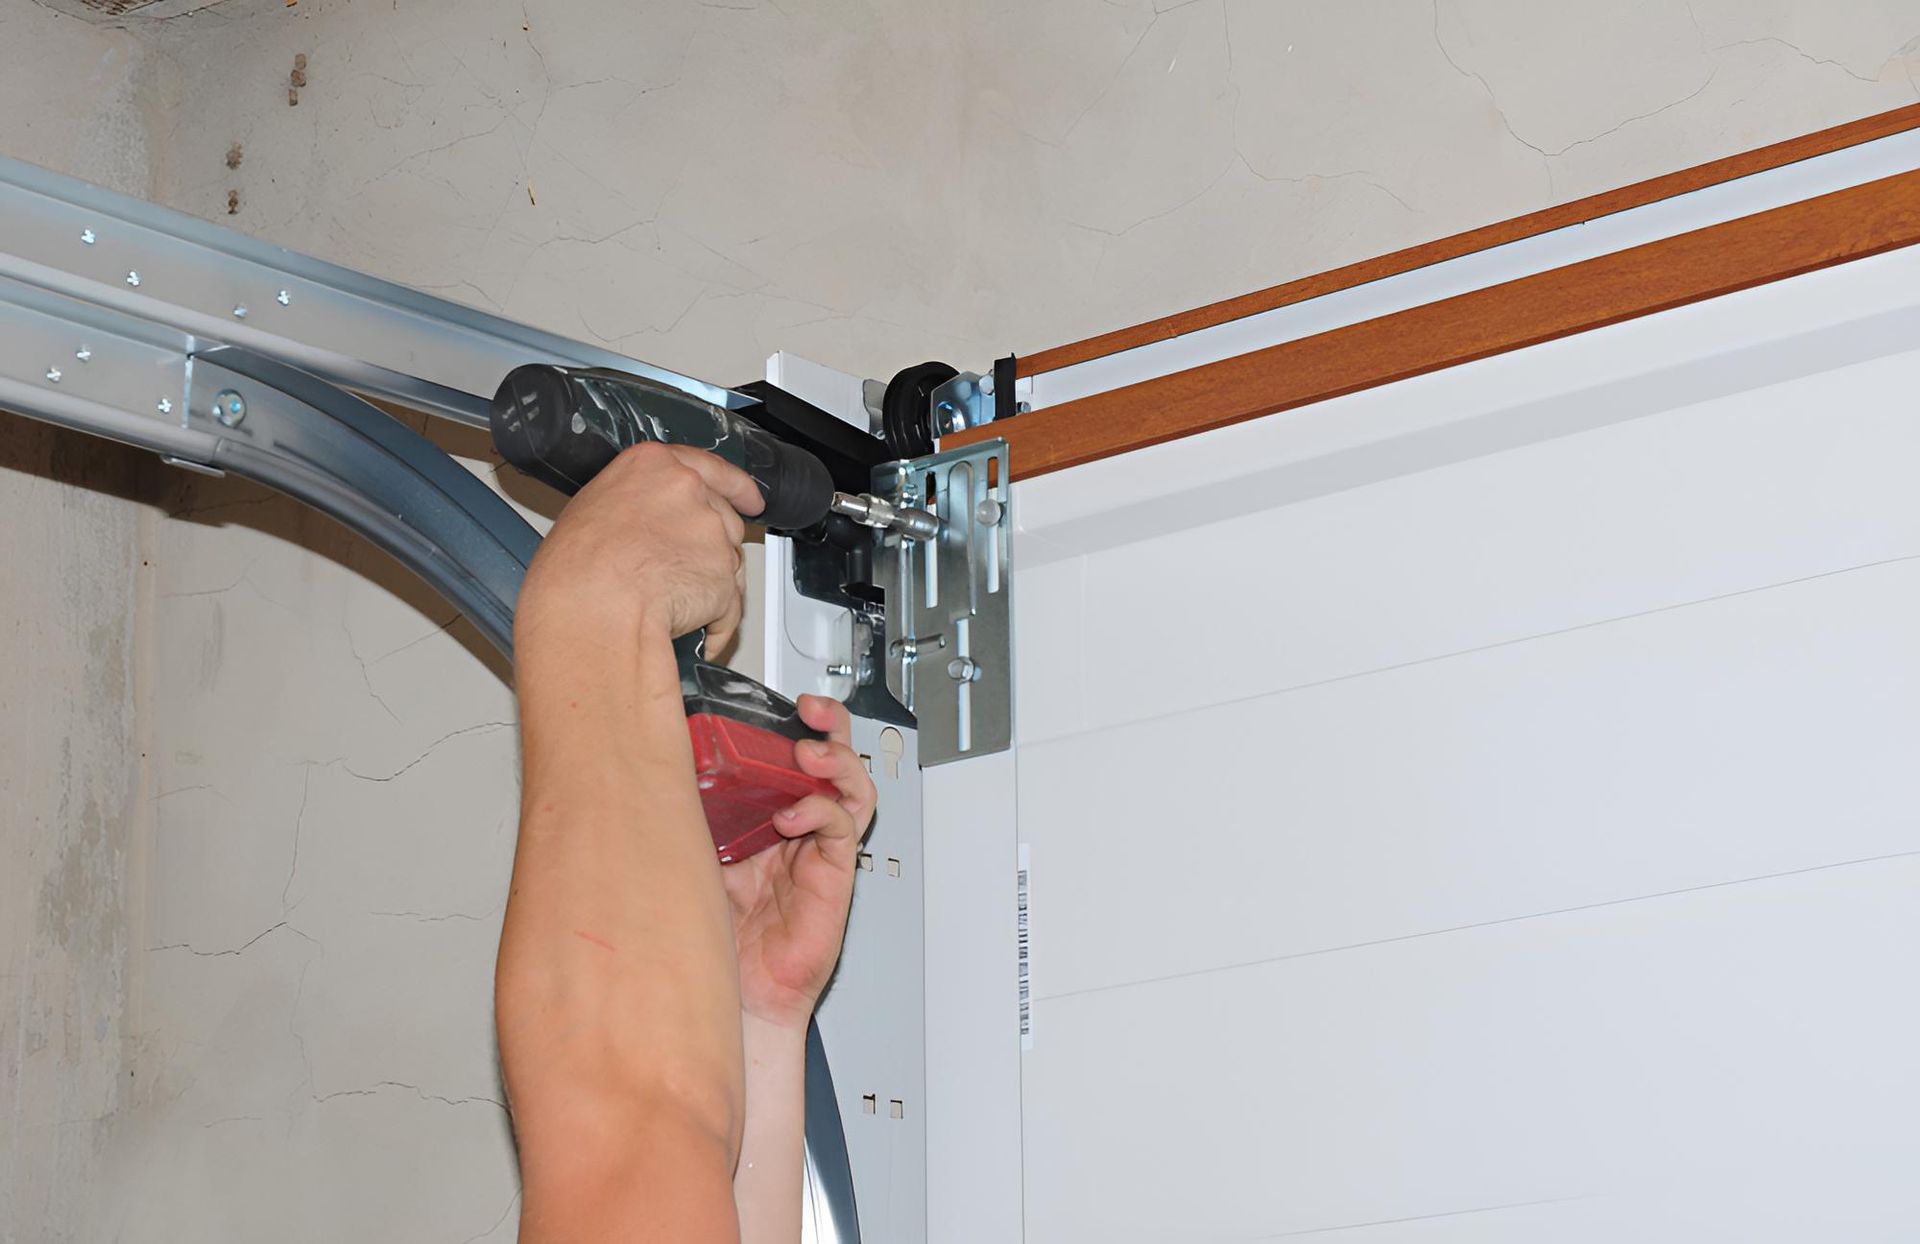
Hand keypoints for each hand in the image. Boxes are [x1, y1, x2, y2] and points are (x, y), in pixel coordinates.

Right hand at [515, 443, 763, 654]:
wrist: (593, 603)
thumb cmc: (575, 566)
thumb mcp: (593, 509)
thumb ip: (635, 505)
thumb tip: (639, 527)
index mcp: (653, 466)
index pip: (709, 467)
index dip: (735, 486)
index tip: (749, 498)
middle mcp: (688, 491)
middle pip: (722, 517)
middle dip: (710, 547)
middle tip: (680, 572)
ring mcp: (711, 532)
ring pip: (729, 560)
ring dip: (711, 583)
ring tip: (672, 605)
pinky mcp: (724, 575)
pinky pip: (729, 604)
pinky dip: (716, 621)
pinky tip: (695, 631)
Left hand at [722, 696, 875, 1030]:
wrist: (733, 995)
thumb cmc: (709, 933)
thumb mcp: (691, 855)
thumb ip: (689, 814)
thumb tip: (652, 764)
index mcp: (760, 814)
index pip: (786, 755)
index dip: (788, 723)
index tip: (771, 702)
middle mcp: (795, 827)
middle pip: (831, 760)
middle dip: (830, 726)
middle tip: (812, 711)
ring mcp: (816, 850)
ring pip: (850, 788)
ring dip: (837, 762)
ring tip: (812, 753)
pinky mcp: (831, 876)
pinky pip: (841, 830)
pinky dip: (823, 812)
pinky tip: (795, 815)